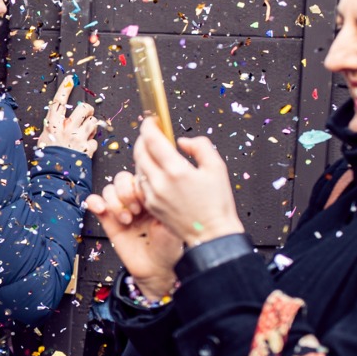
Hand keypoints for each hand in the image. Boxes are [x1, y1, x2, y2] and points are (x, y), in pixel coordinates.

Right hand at [37, 77, 98, 155]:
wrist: (54, 177)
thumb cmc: (48, 158)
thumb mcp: (45, 139)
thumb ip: (54, 127)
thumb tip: (63, 119)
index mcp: (53, 125)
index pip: (58, 101)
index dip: (64, 88)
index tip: (70, 79)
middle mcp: (66, 129)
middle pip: (84, 108)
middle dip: (88, 110)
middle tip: (86, 115)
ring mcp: (78, 138)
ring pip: (94, 122)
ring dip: (91, 127)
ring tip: (85, 133)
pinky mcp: (87, 149)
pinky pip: (95, 140)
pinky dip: (91, 144)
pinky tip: (84, 149)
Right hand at [85, 170, 181, 300]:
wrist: (157, 270)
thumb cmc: (169, 249)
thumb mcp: (171, 224)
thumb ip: (162, 206)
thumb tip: (152, 189)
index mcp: (154, 196)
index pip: (140, 176)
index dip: (140, 185)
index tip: (147, 200)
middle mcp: (137, 200)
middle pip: (122, 179)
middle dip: (126, 192)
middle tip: (136, 210)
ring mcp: (122, 210)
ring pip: (109, 190)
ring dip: (115, 202)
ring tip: (126, 220)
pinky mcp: (109, 221)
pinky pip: (95, 202)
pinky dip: (94, 202)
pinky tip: (101, 209)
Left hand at [133, 121, 244, 246]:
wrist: (212, 234)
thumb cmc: (218, 203)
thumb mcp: (217, 167)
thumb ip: (200, 146)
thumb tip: (182, 142)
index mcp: (176, 171)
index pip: (152, 140)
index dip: (149, 126)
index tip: (151, 120)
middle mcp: (160, 183)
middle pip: (139, 152)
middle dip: (143, 139)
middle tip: (151, 133)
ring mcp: (153, 195)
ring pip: (138, 167)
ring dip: (143, 156)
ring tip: (155, 152)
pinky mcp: (151, 206)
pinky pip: (141, 183)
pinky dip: (145, 172)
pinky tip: (156, 172)